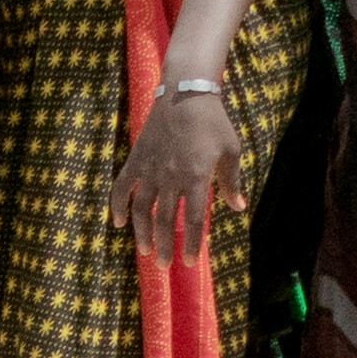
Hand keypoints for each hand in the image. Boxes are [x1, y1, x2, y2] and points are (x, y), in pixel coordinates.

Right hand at [111, 88, 245, 266]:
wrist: (185, 93)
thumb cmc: (213, 122)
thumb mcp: (231, 151)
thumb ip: (232, 182)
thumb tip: (238, 207)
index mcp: (197, 177)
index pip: (192, 220)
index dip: (190, 244)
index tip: (189, 262)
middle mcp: (171, 177)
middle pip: (165, 220)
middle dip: (166, 246)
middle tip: (165, 264)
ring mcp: (151, 169)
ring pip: (142, 210)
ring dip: (143, 233)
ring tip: (145, 251)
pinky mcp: (136, 160)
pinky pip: (123, 187)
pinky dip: (118, 206)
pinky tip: (118, 223)